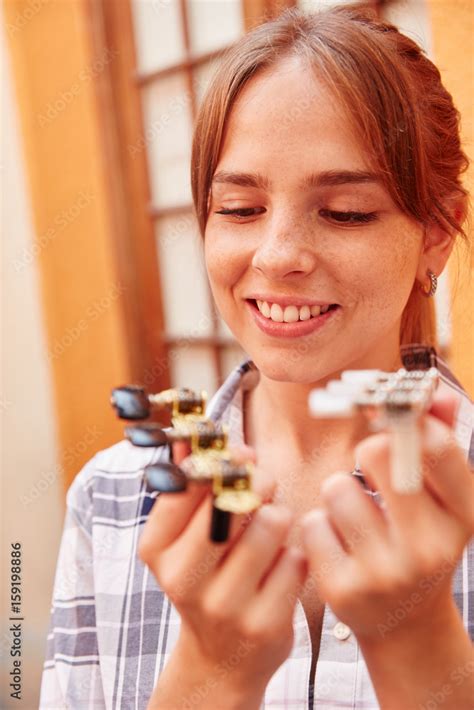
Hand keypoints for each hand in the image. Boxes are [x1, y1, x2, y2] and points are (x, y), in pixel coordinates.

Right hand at [139, 443, 305, 708]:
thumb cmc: (206, 578)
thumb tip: (191, 437)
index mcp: (157, 549)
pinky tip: (283, 563)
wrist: (222, 658)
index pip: (189, 483)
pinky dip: (296, 551)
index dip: (223, 460)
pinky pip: (296, 558)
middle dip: (258, 481)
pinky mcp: (265, 624)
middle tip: (264, 483)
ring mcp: (224, 606)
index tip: (239, 454)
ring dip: (280, 516)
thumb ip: (189, 485)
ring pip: (272, 523)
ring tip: (274, 527)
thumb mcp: (184, 537)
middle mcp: (183, 579)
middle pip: (233, 500)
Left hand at [301, 384, 473, 642]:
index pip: (436, 445)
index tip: (389, 416)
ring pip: (336, 487)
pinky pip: (313, 523)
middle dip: (367, 453)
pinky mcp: (344, 589)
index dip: (405, 419)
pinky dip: (321, 527)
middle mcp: (430, 547)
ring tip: (358, 520)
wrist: (405, 622)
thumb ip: (442, 441)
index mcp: (462, 516)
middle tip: (372, 469)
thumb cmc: (421, 541)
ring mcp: (386, 572)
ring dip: (340, 494)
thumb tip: (438, 393)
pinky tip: (340, 546)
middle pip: (375, 453)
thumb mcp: (444, 500)